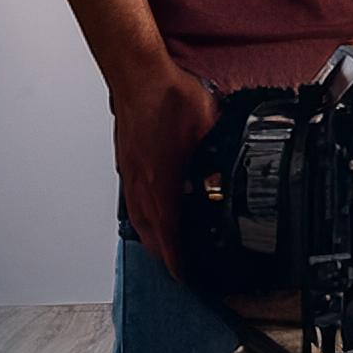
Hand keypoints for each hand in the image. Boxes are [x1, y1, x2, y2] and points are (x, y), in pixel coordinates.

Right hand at [111, 63, 218, 279]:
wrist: (138, 77)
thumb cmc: (169, 97)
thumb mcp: (209, 129)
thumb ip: (219, 155)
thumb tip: (226, 177)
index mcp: (161, 180)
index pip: (168, 231)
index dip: (175, 258)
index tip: (182, 275)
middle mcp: (141, 183)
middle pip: (149, 232)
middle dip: (162, 255)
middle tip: (176, 268)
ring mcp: (130, 174)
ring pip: (137, 217)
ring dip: (151, 237)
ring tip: (163, 248)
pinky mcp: (127, 162)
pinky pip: (132, 200)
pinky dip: (142, 215)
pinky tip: (151, 211)